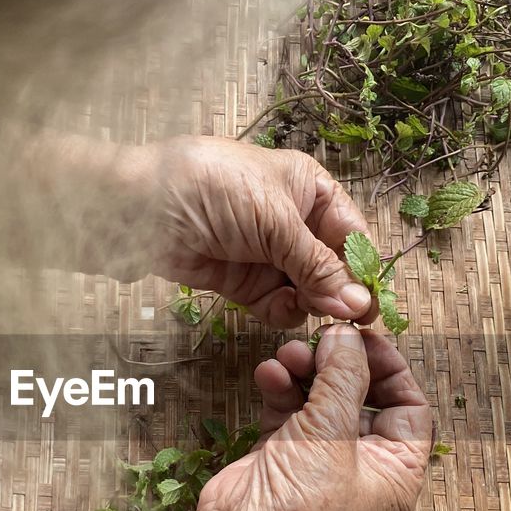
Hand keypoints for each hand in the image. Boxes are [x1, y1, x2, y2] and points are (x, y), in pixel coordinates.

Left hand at [133, 137, 380, 327]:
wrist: (138, 207)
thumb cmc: (211, 189)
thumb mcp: (276, 221)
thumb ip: (317, 265)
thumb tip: (358, 303)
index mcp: (310, 189)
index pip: (352, 233)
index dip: (363, 268)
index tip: (372, 303)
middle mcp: (293, 221)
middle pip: (332, 267)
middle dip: (339, 292)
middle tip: (348, 321)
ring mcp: (266, 254)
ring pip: (306, 290)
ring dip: (310, 305)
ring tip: (307, 309)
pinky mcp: (241, 282)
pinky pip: (275, 304)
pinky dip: (281, 312)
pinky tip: (280, 311)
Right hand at [180, 324, 430, 510]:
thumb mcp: (332, 435)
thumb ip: (343, 377)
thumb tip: (347, 336)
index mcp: (394, 472)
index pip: (409, 406)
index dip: (389, 367)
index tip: (363, 337)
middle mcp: (361, 466)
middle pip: (362, 396)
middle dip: (339, 365)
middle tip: (320, 340)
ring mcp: (319, 460)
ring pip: (321, 399)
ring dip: (305, 371)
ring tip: (288, 355)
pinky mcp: (281, 455)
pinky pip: (287, 410)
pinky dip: (280, 388)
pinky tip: (270, 374)